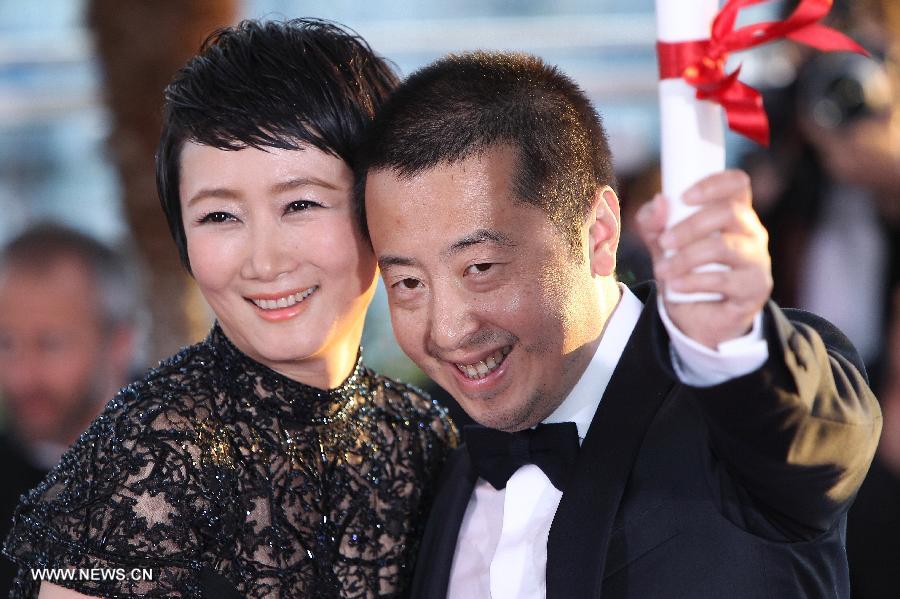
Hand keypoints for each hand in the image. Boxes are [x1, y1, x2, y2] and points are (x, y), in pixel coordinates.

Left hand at [635, 170, 772, 348]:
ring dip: (687, 257)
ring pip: (725, 246)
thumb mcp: (662, 244)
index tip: (683, 197)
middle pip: (729, 212)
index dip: (713, 183)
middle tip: (664, 242)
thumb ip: (653, 222)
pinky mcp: (755, 288)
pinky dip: (693, 281)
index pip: (737, 183)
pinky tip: (675, 286)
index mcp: (733, 213)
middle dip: (690, 226)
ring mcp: (757, 260)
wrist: (696, 318)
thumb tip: (658, 202)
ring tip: (662, 270)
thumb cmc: (684, 271)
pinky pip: (725, 280)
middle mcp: (751, 232)